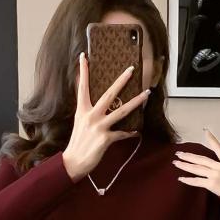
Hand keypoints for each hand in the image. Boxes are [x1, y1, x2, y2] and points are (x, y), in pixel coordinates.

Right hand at [61, 52, 150, 181]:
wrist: (73, 162)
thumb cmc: (77, 143)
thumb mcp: (80, 123)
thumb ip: (89, 113)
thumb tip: (101, 105)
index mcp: (82, 110)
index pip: (82, 87)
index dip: (83, 71)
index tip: (84, 57)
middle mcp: (90, 116)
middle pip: (109, 94)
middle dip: (121, 81)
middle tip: (131, 69)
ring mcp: (99, 127)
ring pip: (121, 111)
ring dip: (136, 102)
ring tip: (146, 94)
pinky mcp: (106, 139)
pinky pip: (122, 134)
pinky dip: (129, 133)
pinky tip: (136, 132)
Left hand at [171, 129, 219, 195]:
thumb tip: (210, 166)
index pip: (219, 148)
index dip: (212, 139)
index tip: (206, 131)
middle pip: (201, 159)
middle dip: (188, 156)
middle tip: (178, 153)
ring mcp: (215, 175)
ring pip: (196, 169)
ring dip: (185, 166)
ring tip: (176, 163)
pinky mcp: (212, 184)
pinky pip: (197, 181)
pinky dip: (188, 180)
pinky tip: (181, 178)